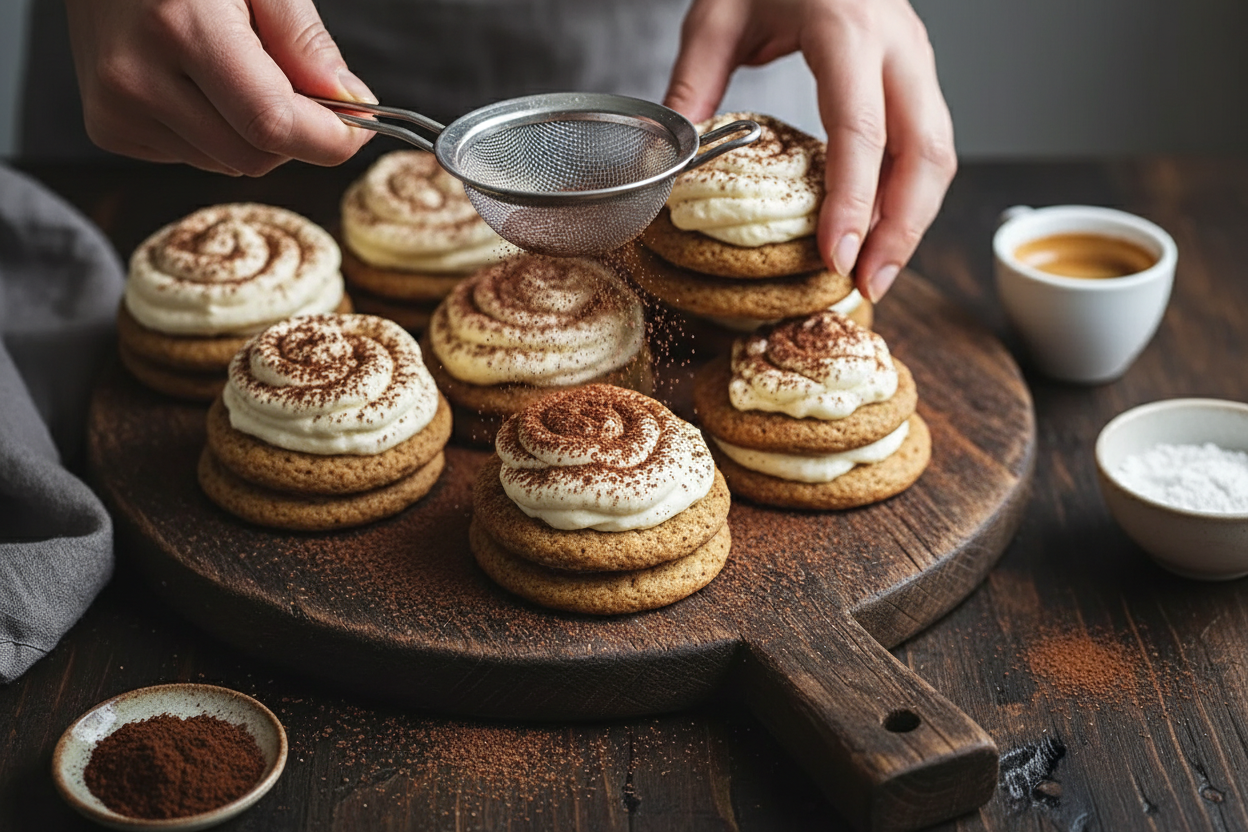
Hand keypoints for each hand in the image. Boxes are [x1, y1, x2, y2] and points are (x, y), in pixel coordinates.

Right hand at [64, 0, 375, 175]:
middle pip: (257, 156)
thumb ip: (303, 39)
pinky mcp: (108, 127)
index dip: (329, 138)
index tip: (358, 127)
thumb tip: (352, 105)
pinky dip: (213, 132)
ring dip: (251, 133)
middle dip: (294, 133)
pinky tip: (195, 81)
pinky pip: (194, 157)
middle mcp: (138, 77)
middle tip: (293, 82)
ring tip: (231, 68)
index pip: (273, 123)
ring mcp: (116, 108)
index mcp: (180, 28)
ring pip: (228, 164)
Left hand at [664, 0, 955, 301]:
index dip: (854, 203)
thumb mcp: (717, 12)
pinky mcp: (916, 69)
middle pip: (925, 152)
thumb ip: (694, 85)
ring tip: (876, 271)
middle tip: (868, 285)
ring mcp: (915, 56)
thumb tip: (675, 161)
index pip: (863, 131)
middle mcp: (896, 44)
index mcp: (847, 28)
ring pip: (939, 151)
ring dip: (914, 219)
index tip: (836, 257)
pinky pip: (928, 141)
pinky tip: (880, 229)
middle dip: (903, 229)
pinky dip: (910, 192)